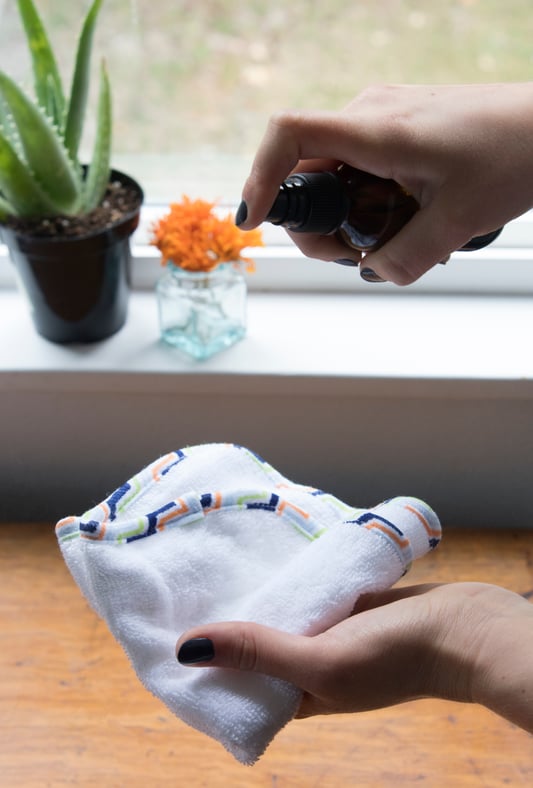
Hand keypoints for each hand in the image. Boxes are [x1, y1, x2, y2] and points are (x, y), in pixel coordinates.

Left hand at [176, 582, 532, 731]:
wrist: (458, 628)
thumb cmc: (394, 659)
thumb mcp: (321, 663)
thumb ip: (260, 652)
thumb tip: (187, 648)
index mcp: (295, 696)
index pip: (234, 685)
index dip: (202, 663)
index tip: (164, 633)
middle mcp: (303, 666)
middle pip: (251, 644)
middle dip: (223, 620)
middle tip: (179, 588)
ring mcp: (322, 632)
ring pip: (276, 613)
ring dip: (253, 595)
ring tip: (210, 567)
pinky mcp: (338, 604)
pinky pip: (301, 591)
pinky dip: (283, 580)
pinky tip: (259, 556)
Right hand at [237, 82, 532, 283]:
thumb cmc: (516, 155)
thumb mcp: (459, 222)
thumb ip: (406, 258)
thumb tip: (373, 271)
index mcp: (378, 128)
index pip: (289, 136)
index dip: (260, 178)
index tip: (256, 219)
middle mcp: (370, 114)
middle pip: (306, 169)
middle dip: (316, 222)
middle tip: (351, 256)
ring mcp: (383, 117)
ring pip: (333, 171)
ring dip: (345, 214)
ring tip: (388, 241)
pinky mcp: (397, 126)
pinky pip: (358, 164)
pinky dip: (364, 198)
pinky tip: (401, 219)